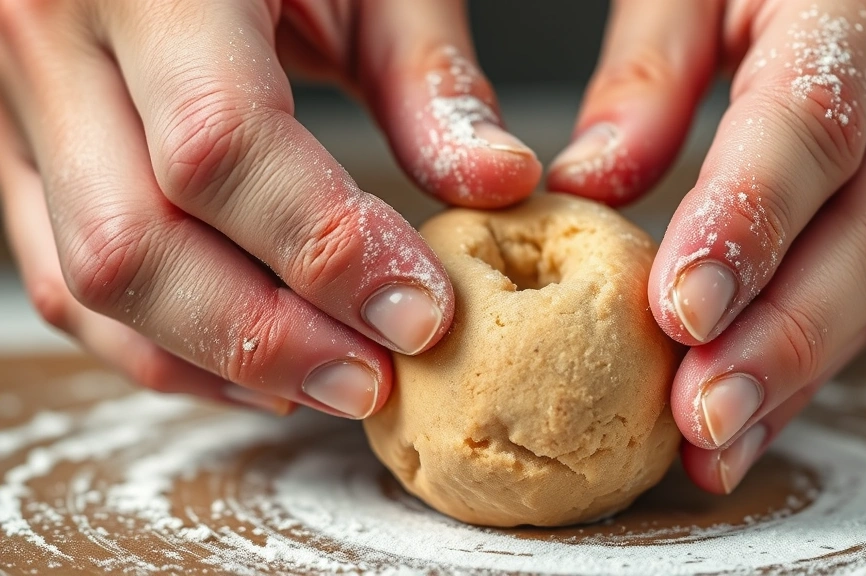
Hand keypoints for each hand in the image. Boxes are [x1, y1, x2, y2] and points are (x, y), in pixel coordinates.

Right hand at [0, 0, 540, 416]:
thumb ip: (426, 76)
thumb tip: (498, 183)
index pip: (220, 145)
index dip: (327, 250)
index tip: (422, 313)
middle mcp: (53, 38)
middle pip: (139, 242)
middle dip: (270, 336)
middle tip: (376, 379)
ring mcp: (20, 104)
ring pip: (92, 282)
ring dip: (219, 360)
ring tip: (331, 383)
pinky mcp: (25, 154)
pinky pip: (67, 281)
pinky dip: (164, 347)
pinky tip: (255, 368)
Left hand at [549, 0, 865, 491]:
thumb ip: (645, 74)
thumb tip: (590, 182)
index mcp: (862, 1)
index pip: (809, 128)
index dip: (748, 227)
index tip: (680, 314)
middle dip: (779, 339)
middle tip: (699, 412)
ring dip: (796, 376)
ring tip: (714, 443)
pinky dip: (812, 367)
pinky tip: (752, 420)